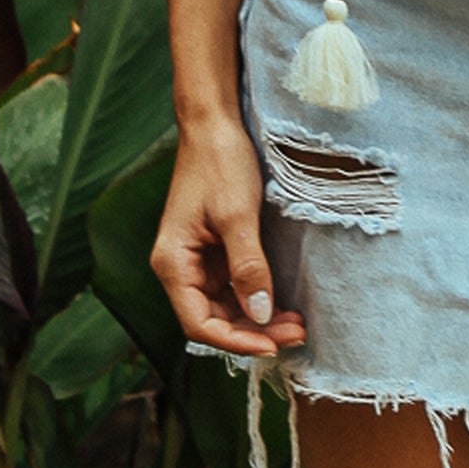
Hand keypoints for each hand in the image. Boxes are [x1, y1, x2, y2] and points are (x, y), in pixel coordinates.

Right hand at [152, 115, 304, 355]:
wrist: (215, 122)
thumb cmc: (220, 162)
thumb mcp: (237, 215)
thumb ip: (248, 267)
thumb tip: (261, 316)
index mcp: (173, 263)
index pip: (199, 323)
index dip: (235, 341)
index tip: (272, 345)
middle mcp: (180, 268)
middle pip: (214, 319)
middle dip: (253, 331)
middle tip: (295, 333)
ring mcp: (197, 259)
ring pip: (225, 306)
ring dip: (257, 318)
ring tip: (295, 323)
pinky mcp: (214, 248)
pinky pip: (233, 286)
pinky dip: (256, 297)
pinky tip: (281, 302)